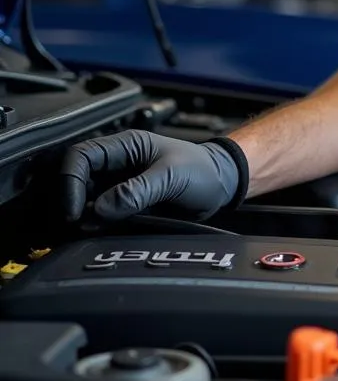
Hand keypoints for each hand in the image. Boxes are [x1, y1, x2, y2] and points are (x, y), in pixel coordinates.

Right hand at [61, 131, 247, 221]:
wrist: (222, 184)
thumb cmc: (204, 169)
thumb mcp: (172, 177)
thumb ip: (137, 191)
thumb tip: (101, 209)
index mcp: (126, 146)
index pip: (81, 157)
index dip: (71, 182)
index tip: (75, 210)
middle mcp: (118, 165)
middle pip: (77, 180)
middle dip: (73, 203)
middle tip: (77, 225)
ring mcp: (120, 186)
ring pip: (86, 201)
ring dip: (83, 218)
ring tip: (89, 232)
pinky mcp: (125, 205)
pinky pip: (101, 216)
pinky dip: (96, 226)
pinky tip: (99, 234)